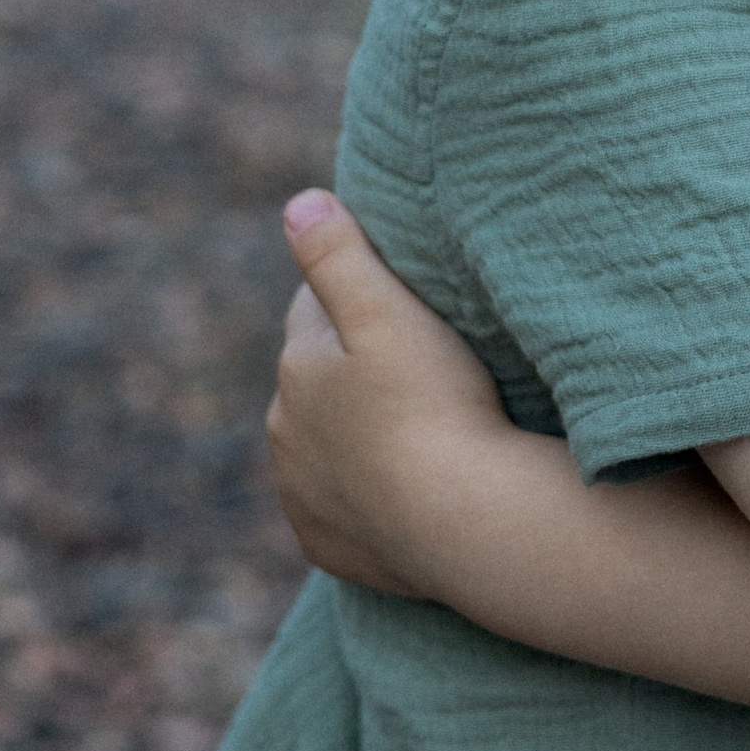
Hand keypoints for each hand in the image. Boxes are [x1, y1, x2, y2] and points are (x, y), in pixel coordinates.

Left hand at [267, 192, 515, 598]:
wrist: (464, 522)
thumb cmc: (435, 403)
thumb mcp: (390, 311)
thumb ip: (339, 253)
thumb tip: (298, 203)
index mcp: (296, 369)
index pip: (315, 311)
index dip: (359, 298)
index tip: (404, 300)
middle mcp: (285, 433)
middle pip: (318, 380)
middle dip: (352, 368)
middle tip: (422, 364)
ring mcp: (303, 496)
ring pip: (326, 444)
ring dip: (357, 432)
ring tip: (419, 426)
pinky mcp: (327, 546)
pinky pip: (342, 508)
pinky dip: (365, 494)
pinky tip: (408, 487)